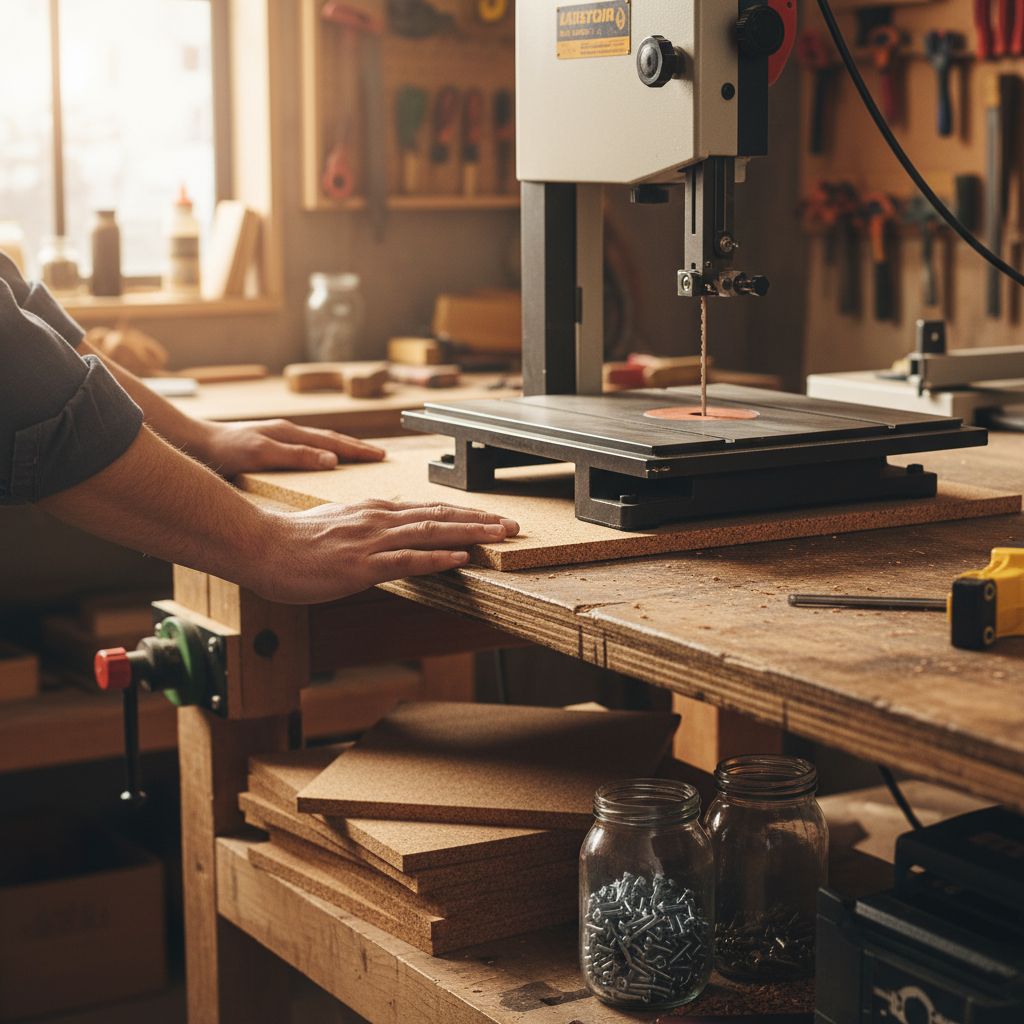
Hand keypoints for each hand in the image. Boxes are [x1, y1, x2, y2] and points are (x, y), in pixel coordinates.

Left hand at [190, 419, 385, 477]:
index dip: (358, 450)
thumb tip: (332, 460)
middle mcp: (288, 432)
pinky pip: (307, 448)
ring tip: (360, 455)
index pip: (333, 442)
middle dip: (357, 447)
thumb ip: (296, 456)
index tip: (380, 456)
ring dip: (342, 448)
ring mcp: (280, 438)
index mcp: (290, 433)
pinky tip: (325, 460)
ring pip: (320, 442)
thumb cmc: (225, 451)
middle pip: (331, 438)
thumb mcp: (261, 454)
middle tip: (380, 455)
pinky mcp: (271, 446)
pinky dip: (324, 452)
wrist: (197, 444)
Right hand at [255, 498, 520, 603]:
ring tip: (500, 536)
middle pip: (439, 515)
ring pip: (430, 532)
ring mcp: (371, 541)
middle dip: (481, 520)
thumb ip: (366, 527)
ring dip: (470, 533)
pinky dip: (436, 557)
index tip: (492, 518)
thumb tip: (388, 531)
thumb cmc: (293, 542)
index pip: (429, 510)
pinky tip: (459, 558)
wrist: (261, 546)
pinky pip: (405, 560)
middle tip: (514, 525)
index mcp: (374, 511)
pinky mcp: (361, 565)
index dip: (464, 513)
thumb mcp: (337, 525)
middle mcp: (378, 519)